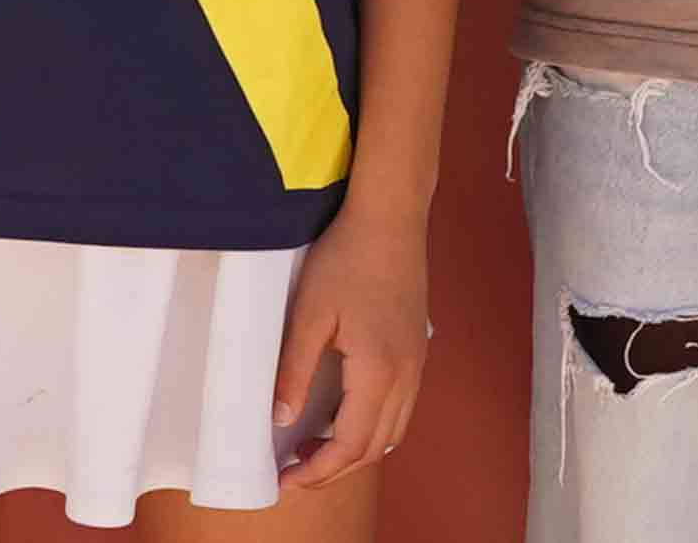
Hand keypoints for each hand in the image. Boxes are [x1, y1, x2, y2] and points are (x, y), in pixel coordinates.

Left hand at [275, 199, 431, 485]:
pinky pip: (400, 408)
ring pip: (392, 431)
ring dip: (355, 449)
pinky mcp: (417, 350)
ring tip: (313, 448)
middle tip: (294, 471)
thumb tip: (280, 419)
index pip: (351, 444)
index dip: (319, 471)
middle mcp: (406, 374)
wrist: (390, 217)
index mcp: (378, 369)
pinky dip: (372, 427)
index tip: (287, 480)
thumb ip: (294, 370)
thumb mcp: (309, 313)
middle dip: (334, 469)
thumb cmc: (347, 257)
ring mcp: (417, 363)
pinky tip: (343, 414)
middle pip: (374, 447)